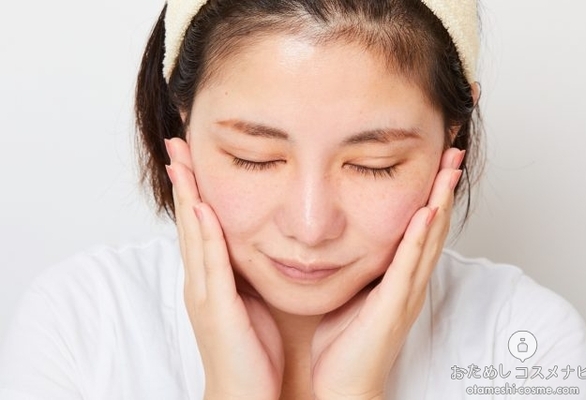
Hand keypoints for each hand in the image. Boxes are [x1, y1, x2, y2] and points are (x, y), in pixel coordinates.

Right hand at [165, 138, 283, 399]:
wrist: (244, 395)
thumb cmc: (251, 352)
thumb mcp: (249, 303)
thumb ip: (245, 275)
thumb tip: (254, 248)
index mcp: (210, 279)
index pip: (199, 224)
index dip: (194, 189)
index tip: (192, 157)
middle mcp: (201, 280)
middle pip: (189, 220)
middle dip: (183, 181)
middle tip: (176, 144)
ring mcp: (205, 292)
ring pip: (193, 234)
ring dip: (188, 196)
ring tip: (181, 161)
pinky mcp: (217, 307)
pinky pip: (212, 263)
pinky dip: (205, 233)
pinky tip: (202, 207)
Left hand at [310, 147, 464, 399]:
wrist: (342, 383)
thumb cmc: (344, 343)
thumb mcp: (353, 291)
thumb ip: (358, 266)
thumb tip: (344, 238)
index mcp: (398, 277)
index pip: (420, 228)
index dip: (431, 194)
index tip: (435, 163)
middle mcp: (409, 281)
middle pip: (433, 227)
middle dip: (443, 189)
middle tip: (453, 154)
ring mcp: (405, 293)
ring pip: (428, 240)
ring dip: (440, 203)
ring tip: (448, 170)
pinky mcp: (393, 305)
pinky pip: (408, 265)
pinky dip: (419, 237)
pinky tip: (427, 212)